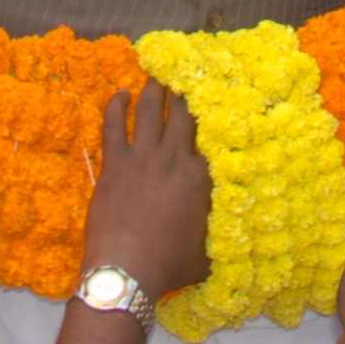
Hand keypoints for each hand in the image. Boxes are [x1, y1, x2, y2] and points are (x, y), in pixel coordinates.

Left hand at [78, 83, 213, 297]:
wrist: (127, 269)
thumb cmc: (169, 265)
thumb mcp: (206, 250)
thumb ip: (216, 231)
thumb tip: (230, 233)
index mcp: (200, 177)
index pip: (209, 137)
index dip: (213, 117)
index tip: (216, 101)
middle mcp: (174, 159)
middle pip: (182, 113)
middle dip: (185, 90)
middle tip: (185, 73)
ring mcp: (142, 157)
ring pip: (150, 110)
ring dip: (154, 89)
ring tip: (157, 74)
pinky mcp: (115, 163)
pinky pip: (114, 124)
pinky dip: (116, 105)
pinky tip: (119, 93)